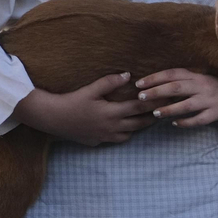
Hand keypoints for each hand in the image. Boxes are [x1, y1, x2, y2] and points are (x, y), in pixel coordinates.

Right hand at [13, 72, 156, 145]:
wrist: (52, 118)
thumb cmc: (71, 101)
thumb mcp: (90, 89)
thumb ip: (110, 82)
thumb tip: (128, 75)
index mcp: (112, 112)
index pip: (139, 107)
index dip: (153, 103)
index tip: (165, 98)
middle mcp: (112, 127)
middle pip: (139, 123)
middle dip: (152, 117)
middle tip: (163, 111)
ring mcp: (105, 136)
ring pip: (129, 134)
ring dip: (138, 127)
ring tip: (147, 119)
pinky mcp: (98, 142)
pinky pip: (116, 139)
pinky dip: (123, 134)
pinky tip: (125, 127)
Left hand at [135, 69, 217, 125]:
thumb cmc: (213, 86)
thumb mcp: (199, 78)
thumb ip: (181, 80)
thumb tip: (154, 85)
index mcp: (196, 75)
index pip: (172, 74)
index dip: (155, 78)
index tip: (139, 84)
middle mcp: (202, 86)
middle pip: (177, 88)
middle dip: (157, 92)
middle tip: (141, 97)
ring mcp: (209, 100)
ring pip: (187, 105)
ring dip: (169, 109)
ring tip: (155, 113)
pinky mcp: (216, 114)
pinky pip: (199, 119)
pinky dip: (186, 122)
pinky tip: (175, 123)